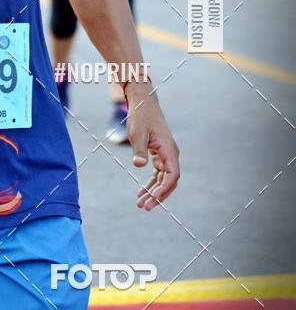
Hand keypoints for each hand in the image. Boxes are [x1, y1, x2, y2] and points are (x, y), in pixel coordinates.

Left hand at [125, 82, 179, 210]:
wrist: (143, 102)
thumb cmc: (141, 116)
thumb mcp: (137, 133)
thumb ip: (139, 150)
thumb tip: (139, 165)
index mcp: (169, 150)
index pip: (172, 175)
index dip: (164, 189)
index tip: (153, 198)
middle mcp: (171, 154)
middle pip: (169, 181)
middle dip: (158, 195)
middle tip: (144, 207)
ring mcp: (166, 154)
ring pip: (163, 179)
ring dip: (153, 191)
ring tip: (141, 204)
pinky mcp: (159, 153)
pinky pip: (158, 173)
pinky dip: (151, 183)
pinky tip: (141, 192)